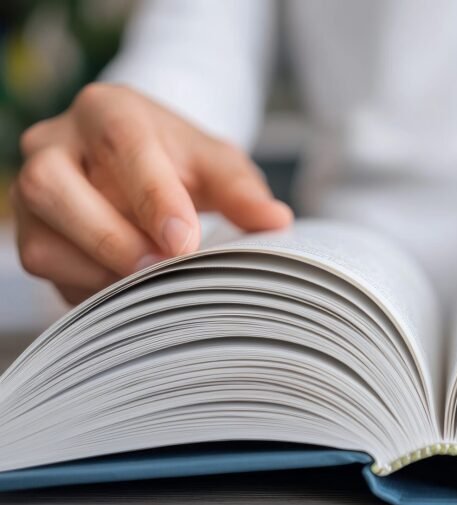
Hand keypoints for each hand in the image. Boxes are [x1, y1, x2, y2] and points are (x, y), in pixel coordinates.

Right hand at [12, 83, 292, 304]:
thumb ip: (242, 190)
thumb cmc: (178, 160)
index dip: (151, 197)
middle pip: (52, 186)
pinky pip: (46, 272)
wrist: (141, 163)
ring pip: (40, 239)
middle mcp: (54, 143)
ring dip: (97, 272)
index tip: (183, 242)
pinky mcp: (29, 233)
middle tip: (161, 267)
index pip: (120, 144)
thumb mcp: (216, 163)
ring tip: (149, 283)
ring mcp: (30, 191)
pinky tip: (128, 291)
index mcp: (106, 110)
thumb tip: (275, 221)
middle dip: (109, 238)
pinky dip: (89, 289)